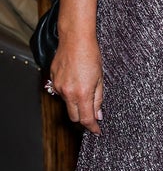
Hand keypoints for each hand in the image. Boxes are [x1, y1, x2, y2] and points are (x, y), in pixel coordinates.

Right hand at [49, 0, 102, 133]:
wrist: (75, 38)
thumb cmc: (91, 54)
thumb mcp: (100, 77)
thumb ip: (99, 98)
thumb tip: (99, 114)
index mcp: (82, 93)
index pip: (86, 118)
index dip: (93, 127)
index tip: (97, 131)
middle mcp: (67, 93)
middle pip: (74, 116)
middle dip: (83, 118)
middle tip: (93, 115)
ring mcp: (58, 87)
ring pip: (67, 104)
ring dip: (76, 103)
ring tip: (85, 90)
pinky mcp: (52, 80)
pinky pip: (61, 92)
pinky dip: (69, 92)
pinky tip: (76, 81)